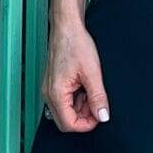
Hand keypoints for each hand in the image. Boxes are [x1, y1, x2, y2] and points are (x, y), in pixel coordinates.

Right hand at [41, 18, 110, 132]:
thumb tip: (103, 116)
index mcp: (56, 94)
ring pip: (66, 110)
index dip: (87, 124)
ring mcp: (50, 89)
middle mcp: (48, 94)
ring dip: (81, 106)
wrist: (67, 27)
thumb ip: (98, 97)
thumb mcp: (93, 73)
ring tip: (92, 88)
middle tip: (97, 102)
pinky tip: (85, 84)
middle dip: (84, 116)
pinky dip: (77, 97)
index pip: (69, 124)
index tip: (100, 116)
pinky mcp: (54, 83)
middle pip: (66, 120)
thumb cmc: (76, 44)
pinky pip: (65, 100)